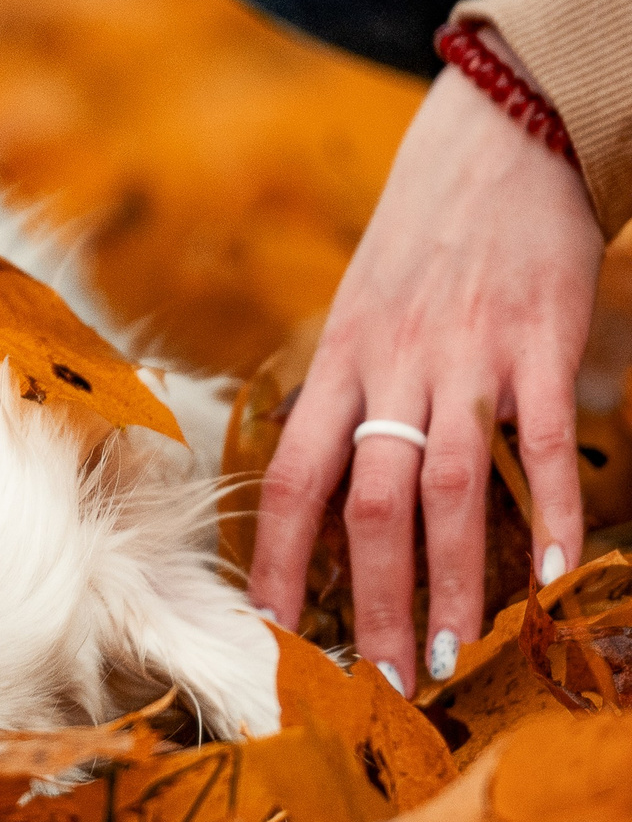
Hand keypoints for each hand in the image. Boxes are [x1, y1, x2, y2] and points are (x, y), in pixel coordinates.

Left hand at [248, 47, 602, 694]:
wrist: (498, 140)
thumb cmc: (424, 238)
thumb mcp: (361, 309)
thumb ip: (352, 394)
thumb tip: (332, 484)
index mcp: (337, 362)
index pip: (288, 478)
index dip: (274, 560)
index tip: (271, 632)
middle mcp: (390, 367)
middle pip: (367, 506)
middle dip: (367, 602)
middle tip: (374, 681)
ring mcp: (466, 358)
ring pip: (448, 490)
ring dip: (448, 583)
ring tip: (447, 656)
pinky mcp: (541, 344)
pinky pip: (541, 444)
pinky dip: (547, 514)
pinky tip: (550, 576)